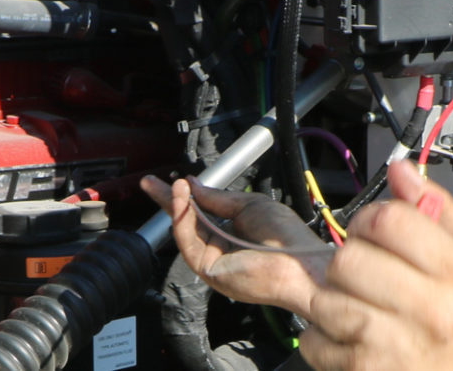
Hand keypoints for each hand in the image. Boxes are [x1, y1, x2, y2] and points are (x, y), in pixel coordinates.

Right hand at [141, 175, 329, 315]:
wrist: (300, 262)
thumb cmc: (287, 236)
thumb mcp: (250, 205)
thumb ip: (219, 198)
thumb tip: (195, 186)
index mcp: (234, 234)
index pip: (203, 214)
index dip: (187, 197)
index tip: (175, 181)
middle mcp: (222, 249)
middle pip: (188, 223)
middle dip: (170, 202)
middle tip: (151, 183)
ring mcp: (215, 262)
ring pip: (186, 233)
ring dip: (178, 207)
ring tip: (175, 186)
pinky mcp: (209, 271)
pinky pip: (189, 244)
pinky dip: (182, 221)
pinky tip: (182, 200)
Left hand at [298, 162, 452, 370]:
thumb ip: (438, 211)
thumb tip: (400, 170)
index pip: (390, 221)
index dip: (370, 218)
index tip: (374, 230)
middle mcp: (429, 311)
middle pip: (349, 259)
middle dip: (349, 258)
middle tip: (367, 272)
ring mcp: (394, 345)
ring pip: (326, 298)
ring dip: (334, 298)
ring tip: (361, 305)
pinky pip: (314, 340)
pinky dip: (322, 336)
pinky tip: (353, 336)